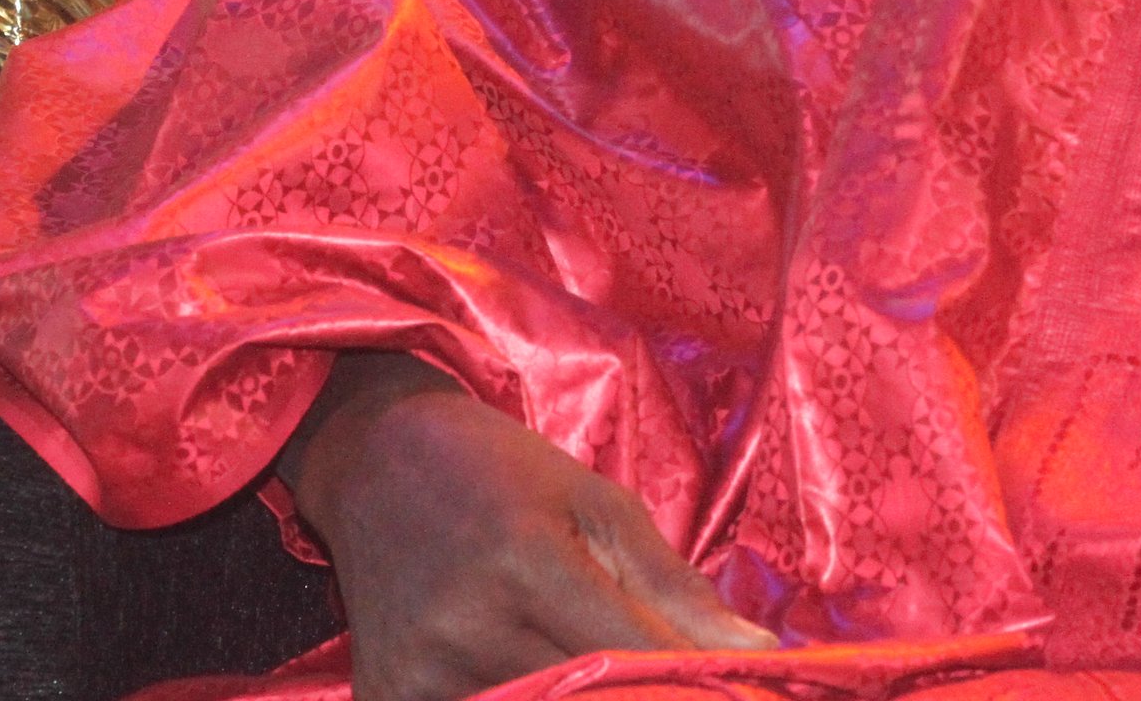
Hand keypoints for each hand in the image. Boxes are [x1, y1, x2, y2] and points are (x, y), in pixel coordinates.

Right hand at [280, 354, 772, 700]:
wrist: (376, 462)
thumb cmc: (503, 473)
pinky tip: (540, 677)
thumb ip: (676, 589)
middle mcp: (463, 627)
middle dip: (643, 695)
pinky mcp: (385, 699)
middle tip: (671, 677)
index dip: (690, 680)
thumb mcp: (600, 504)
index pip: (628, 656)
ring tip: (603, 669)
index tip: (740, 686)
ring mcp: (417, 674)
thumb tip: (763, 655)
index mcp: (526, 562)